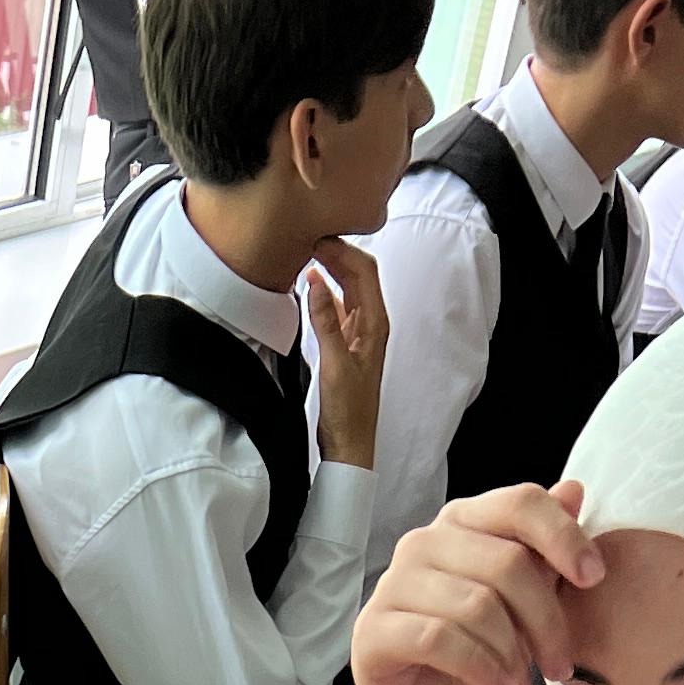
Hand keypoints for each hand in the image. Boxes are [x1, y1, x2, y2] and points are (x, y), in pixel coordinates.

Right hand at [303, 236, 388, 470]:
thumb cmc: (348, 413)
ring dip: (331, 268)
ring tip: (308, 253)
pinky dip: (325, 291)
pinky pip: (337, 307)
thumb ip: (325, 322)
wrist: (350, 446)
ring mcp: (359, 333)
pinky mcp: (346, 343)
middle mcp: (371, 323)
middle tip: (310, 239)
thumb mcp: (335, 366)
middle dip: (337, 252)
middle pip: (358, 273)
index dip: (343, 250)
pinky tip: (310, 285)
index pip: (363, 271)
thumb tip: (315, 283)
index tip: (318, 238)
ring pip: (347, 287)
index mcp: (375, 324)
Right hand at [344, 481, 603, 684]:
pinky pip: (441, 639)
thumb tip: (575, 491)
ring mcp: (392, 584)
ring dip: (515, 654)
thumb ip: (543, 552)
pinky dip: (483, 668)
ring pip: (477, 604)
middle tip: (561, 665)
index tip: (594, 578)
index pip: (519, 503)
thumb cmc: (476, 665)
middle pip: (506, 562)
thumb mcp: (524, 609)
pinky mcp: (373, 630)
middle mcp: (422, 543)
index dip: (564, 536)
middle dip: (546, 620)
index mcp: (461, 524)